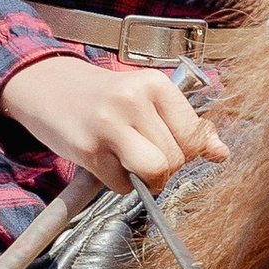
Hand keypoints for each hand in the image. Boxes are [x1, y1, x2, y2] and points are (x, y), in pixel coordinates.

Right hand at [0, 51, 228, 191]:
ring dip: (148, 180)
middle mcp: (134, 100)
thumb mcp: (146, 100)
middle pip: (176, 158)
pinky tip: (106, 162)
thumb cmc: (103, 97)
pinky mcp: (89, 149)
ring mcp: (110, 124)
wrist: (46, 86)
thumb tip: (222, 154)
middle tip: (143, 155)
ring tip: (132, 165)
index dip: (189, 152)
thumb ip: (184, 125)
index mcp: (155, 84)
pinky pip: (122, 185)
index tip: (172, 148)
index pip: (196, 135)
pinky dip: (119, 184)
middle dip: (165, 168)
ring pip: (155, 172)